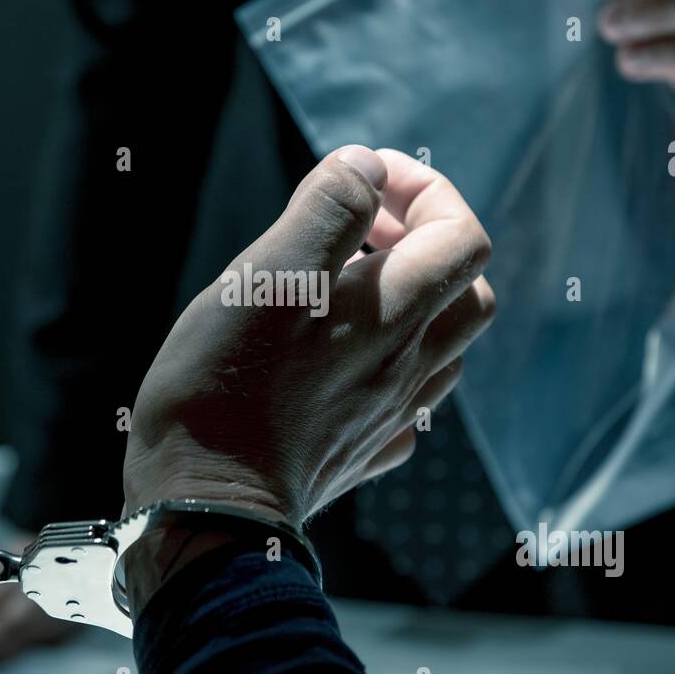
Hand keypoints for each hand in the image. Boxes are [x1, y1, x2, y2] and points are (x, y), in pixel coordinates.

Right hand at [123, 146, 494, 527]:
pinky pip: (406, 399)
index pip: (461, 234)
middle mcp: (406, 366)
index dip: (424, 190)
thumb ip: (327, 210)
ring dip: (412, 301)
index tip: (363, 184)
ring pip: (444, 346)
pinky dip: (390, 362)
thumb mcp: (267, 275)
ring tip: (347, 289)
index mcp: (392, 315)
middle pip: (467, 290)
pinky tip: (340, 358)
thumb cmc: (224, 386)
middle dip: (426, 242)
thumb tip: (367, 165)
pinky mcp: (361, 451)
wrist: (207, 508)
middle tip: (359, 234)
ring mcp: (389, 415)